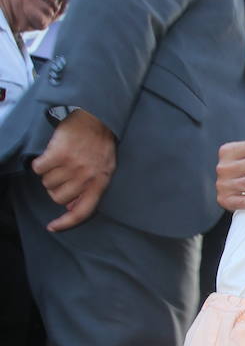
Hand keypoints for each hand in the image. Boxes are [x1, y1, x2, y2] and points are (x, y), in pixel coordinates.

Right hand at [31, 109, 115, 230]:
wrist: (96, 118)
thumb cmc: (100, 144)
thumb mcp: (104, 169)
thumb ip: (90, 189)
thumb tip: (70, 207)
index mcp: (99, 183)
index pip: (82, 212)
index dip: (66, 223)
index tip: (52, 227)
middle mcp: (86, 177)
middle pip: (58, 198)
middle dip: (56, 187)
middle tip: (63, 173)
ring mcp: (72, 166)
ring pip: (47, 183)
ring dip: (49, 173)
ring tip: (60, 160)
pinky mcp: (58, 154)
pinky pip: (39, 169)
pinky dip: (40, 163)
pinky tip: (50, 155)